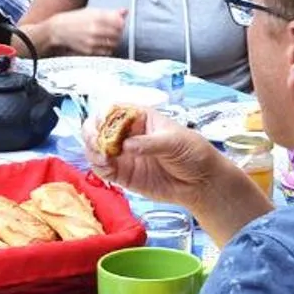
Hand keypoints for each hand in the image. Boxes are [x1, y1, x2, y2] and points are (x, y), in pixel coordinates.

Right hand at [44, 6, 126, 55]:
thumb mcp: (92, 11)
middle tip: (115, 31)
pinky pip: (106, 51)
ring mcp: (92, 41)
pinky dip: (108, 48)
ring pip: (113, 44)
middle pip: (118, 34)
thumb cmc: (75, 19)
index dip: (122, 24)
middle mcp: (95, 29)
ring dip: (114, 41)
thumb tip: (125, 11)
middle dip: (118, 33)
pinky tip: (103, 43)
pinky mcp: (89, 50)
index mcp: (97, 17)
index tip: (120, 23)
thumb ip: (110, 12)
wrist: (58, 29)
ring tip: (109, 37)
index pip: (119, 23)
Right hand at [89, 109, 239, 210]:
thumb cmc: (193, 153)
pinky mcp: (123, 174)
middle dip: (93, 133)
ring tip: (103, 156)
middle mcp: (128, 135)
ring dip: (92, 150)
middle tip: (98, 142)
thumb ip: (150, 143)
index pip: (114, 111)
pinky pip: (102, 169)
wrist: (201, 182)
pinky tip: (105, 166)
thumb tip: (127, 145)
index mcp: (140, 119)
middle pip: (99, 129)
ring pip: (96, 148)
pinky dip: (98, 166)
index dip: (103, 115)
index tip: (102, 124)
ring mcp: (124, 155)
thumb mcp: (175, 142)